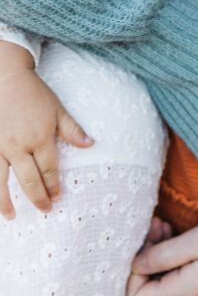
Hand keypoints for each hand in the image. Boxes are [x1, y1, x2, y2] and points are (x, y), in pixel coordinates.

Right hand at [0, 42, 91, 218]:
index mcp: (40, 138)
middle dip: (38, 198)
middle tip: (45, 210)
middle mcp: (20, 146)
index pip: (49, 170)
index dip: (54, 185)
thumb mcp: (57, 109)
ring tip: (11, 216)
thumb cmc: (34, 94)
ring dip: (7, 201)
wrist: (6, 79)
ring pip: (2, 181)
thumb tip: (91, 144)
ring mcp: (1, 147)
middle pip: (30, 180)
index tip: (57, 197)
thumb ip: (72, 129)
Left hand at [126, 211, 197, 295]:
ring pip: (165, 286)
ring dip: (160, 257)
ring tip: (169, 226)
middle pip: (150, 291)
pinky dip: (176, 263)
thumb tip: (135, 264)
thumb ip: (163, 254)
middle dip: (147, 257)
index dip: (133, 270)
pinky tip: (183, 240)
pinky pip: (181, 284)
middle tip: (159, 223)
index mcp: (188, 294)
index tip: (149, 237)